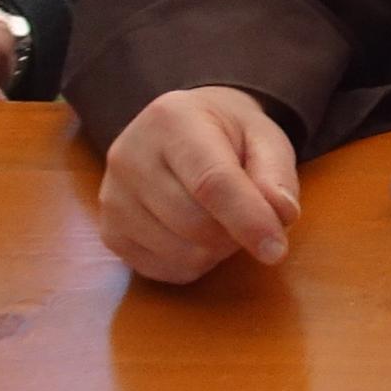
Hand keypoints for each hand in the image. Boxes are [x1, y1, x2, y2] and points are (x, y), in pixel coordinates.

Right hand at [99, 86, 302, 281]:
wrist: (181, 130)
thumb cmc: (228, 135)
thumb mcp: (264, 138)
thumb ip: (276, 174)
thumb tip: (281, 213)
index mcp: (171, 120)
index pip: (211, 182)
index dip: (248, 220)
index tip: (277, 250)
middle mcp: (129, 156)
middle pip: (195, 224)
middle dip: (235, 233)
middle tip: (248, 213)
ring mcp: (111, 197)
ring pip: (180, 253)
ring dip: (216, 250)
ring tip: (219, 218)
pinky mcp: (109, 231)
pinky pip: (162, 271)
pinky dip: (192, 264)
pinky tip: (195, 234)